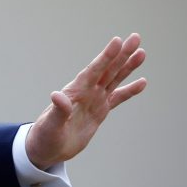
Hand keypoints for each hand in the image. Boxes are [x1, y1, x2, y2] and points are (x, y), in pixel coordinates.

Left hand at [26, 33, 146, 169]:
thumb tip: (57, 95)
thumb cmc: (45, 136)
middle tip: (135, 38)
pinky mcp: (99, 111)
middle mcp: (86, 92)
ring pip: (114, 79)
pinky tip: (142, 82)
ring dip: (127, 66)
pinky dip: (129, 90)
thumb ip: (57, 111)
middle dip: (122, 54)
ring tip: (141, 52)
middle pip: (107, 69)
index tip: (117, 41)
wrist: (47, 148)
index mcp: (75, 92)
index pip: (94, 70)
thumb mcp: (50, 125)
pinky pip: (117, 97)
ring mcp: (94, 100)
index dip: (106, 56)